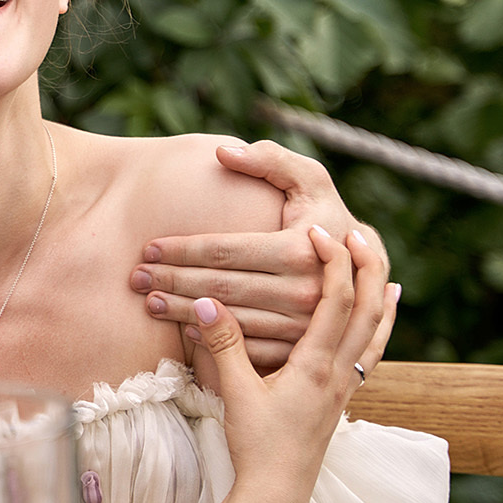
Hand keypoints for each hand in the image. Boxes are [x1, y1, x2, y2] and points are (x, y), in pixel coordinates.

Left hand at [133, 140, 393, 372]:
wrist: (366, 268)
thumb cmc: (327, 216)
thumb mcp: (310, 180)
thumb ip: (270, 160)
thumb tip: (223, 153)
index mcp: (300, 249)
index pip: (224, 251)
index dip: (182, 250)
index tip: (148, 248)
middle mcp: (304, 291)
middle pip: (220, 288)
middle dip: (172, 282)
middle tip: (136, 279)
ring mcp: (302, 326)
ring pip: (229, 321)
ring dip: (183, 313)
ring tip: (149, 303)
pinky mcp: (300, 350)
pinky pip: (248, 349)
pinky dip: (213, 342)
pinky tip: (185, 332)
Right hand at [184, 225, 391, 502]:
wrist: (277, 497)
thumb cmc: (256, 448)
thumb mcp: (234, 393)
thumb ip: (223, 346)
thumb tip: (205, 302)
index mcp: (316, 366)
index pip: (337, 301)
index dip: (334, 261)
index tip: (322, 231)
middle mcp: (339, 374)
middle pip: (369, 311)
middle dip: (367, 269)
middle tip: (361, 235)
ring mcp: (344, 390)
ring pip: (377, 335)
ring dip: (381, 300)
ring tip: (386, 274)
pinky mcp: (341, 403)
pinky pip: (371, 358)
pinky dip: (379, 334)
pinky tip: (378, 328)